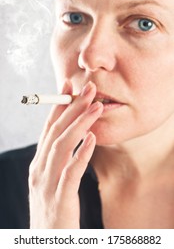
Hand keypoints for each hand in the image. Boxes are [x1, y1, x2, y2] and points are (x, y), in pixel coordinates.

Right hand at [28, 81, 102, 227]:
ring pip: (62, 146)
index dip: (58, 106)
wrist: (45, 244)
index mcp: (38, 164)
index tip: (69, 86)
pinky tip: (92, 139)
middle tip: (88, 88)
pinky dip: (81, 153)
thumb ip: (59, 160)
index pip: (48, 129)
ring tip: (96, 107)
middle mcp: (39, 170)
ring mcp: (47, 184)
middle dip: (72, 107)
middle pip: (56, 132)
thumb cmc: (52, 210)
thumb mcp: (50, 181)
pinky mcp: (59, 199)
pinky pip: (71, 172)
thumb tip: (76, 138)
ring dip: (80, 124)